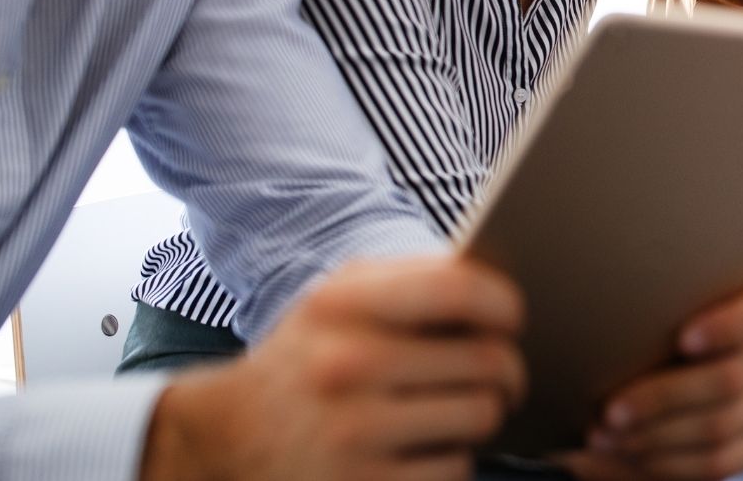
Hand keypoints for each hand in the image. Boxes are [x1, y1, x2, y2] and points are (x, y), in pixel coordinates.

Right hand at [140, 256, 525, 480]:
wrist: (228, 437)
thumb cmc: (307, 357)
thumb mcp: (337, 301)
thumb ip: (411, 280)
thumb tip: (500, 285)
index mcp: (342, 306)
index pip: (459, 290)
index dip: (504, 303)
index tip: (514, 318)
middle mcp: (345, 366)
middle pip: (486, 361)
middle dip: (508, 369)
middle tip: (504, 374)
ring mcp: (353, 432)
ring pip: (480, 415)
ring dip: (483, 412)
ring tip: (465, 406)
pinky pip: (456, 466)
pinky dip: (453, 456)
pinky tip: (428, 445)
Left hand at [561, 268, 742, 480]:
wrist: (630, 393)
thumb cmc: (633, 339)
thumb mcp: (641, 312)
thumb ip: (650, 304)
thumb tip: (616, 305)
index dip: (734, 322)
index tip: (684, 339)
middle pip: (732, 374)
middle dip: (664, 397)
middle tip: (612, 409)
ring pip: (721, 422)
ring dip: (656, 434)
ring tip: (608, 435)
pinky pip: (719, 459)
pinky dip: (669, 461)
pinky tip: (633, 453)